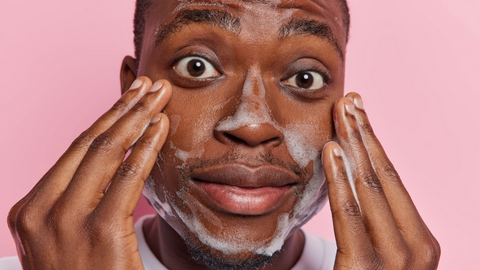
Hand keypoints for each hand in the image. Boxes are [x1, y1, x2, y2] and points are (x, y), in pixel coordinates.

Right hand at [7, 77, 170, 269]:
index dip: (104, 120)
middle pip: (87, 145)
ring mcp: (65, 223)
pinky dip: (145, 147)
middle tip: (148, 86)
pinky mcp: (98, 233)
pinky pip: (126, 177)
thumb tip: (115, 165)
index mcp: (31, 211)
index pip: (73, 153)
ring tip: (158, 96)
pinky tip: (160, 126)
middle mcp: (40, 212)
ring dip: (136, 118)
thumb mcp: (69, 240)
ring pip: (104, 153)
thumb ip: (82, 203)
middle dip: (122, 109)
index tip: (128, 98)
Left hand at [322, 93, 440, 268]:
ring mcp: (398, 261)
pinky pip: (353, 217)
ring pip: (373, 189)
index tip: (357, 112)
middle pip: (385, 177)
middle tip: (349, 99)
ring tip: (342, 112)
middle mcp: (417, 248)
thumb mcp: (374, 255)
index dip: (374, 143)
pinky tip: (334, 152)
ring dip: (356, 146)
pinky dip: (342, 182)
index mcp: (419, 240)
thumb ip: (369, 224)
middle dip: (366, 134)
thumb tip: (351, 180)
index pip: (393, 181)